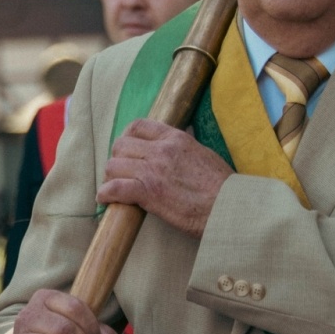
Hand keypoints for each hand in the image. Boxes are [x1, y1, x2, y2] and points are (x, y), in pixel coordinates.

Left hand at [97, 118, 231, 237]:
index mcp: (176, 138)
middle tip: (121, 172)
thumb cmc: (222, 187)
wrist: (229, 207)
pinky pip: (115, 188)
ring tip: (115, 187)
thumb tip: (176, 148)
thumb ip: (185, 148)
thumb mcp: (204, 154)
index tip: (127, 149)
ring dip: (111, 176)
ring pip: (114, 165)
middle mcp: (162, 150)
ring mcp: (154, 170)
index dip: (127, 137)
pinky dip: (106, 194)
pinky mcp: (149, 193)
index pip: (139, 126)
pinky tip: (105, 199)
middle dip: (117, 159)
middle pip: (121, 145)